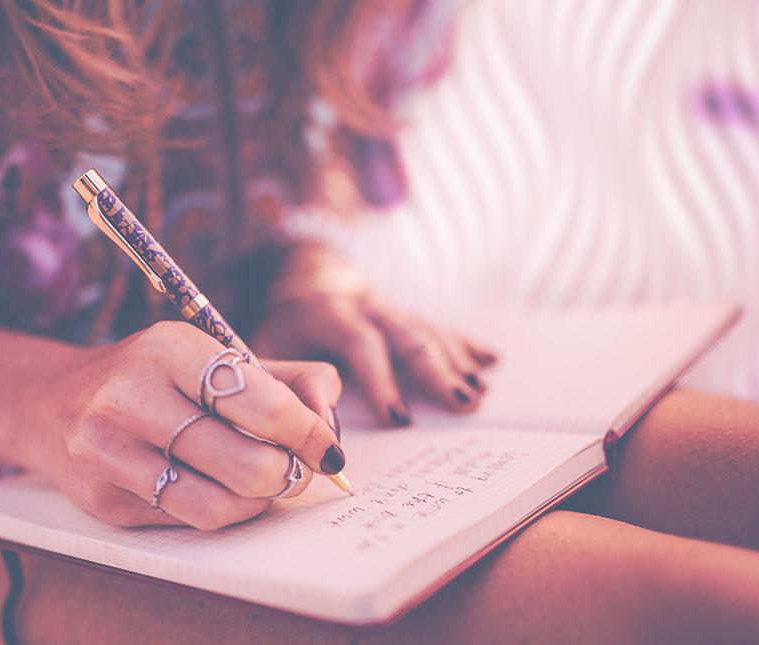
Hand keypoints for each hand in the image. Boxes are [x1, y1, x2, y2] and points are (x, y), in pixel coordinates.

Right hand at [18, 321, 343, 529]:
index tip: (329, 450)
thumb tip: (329, 424)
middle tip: (295, 470)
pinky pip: (186, 521)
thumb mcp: (213, 358)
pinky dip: (219, 510)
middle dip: (287, 474)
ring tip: (261, 484)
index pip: (259, 403)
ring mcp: (110, 452)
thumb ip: (286, 380)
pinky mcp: (103, 500)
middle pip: (246, 463)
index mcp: (168, 349)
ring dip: (257, 502)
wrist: (53, 403)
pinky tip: (216, 488)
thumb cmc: (155, 379)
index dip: (308, 433)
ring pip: (218, 504)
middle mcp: (130, 397)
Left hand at [253, 250, 495, 426]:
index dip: (381, 381)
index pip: (361, 344)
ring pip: (427, 331)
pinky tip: (491, 361)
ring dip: (456, 361)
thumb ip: (285, 383)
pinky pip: (438, 326)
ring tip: (479, 392)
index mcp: (330, 313)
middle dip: (436, 370)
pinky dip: (465, 343)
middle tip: (463, 402)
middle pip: (407, 335)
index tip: (400, 420)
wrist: (300, 275)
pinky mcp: (404, 311)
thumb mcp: (266, 347)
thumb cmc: (282, 324)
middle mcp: (366, 305)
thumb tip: (310, 429)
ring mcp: (390, 306)